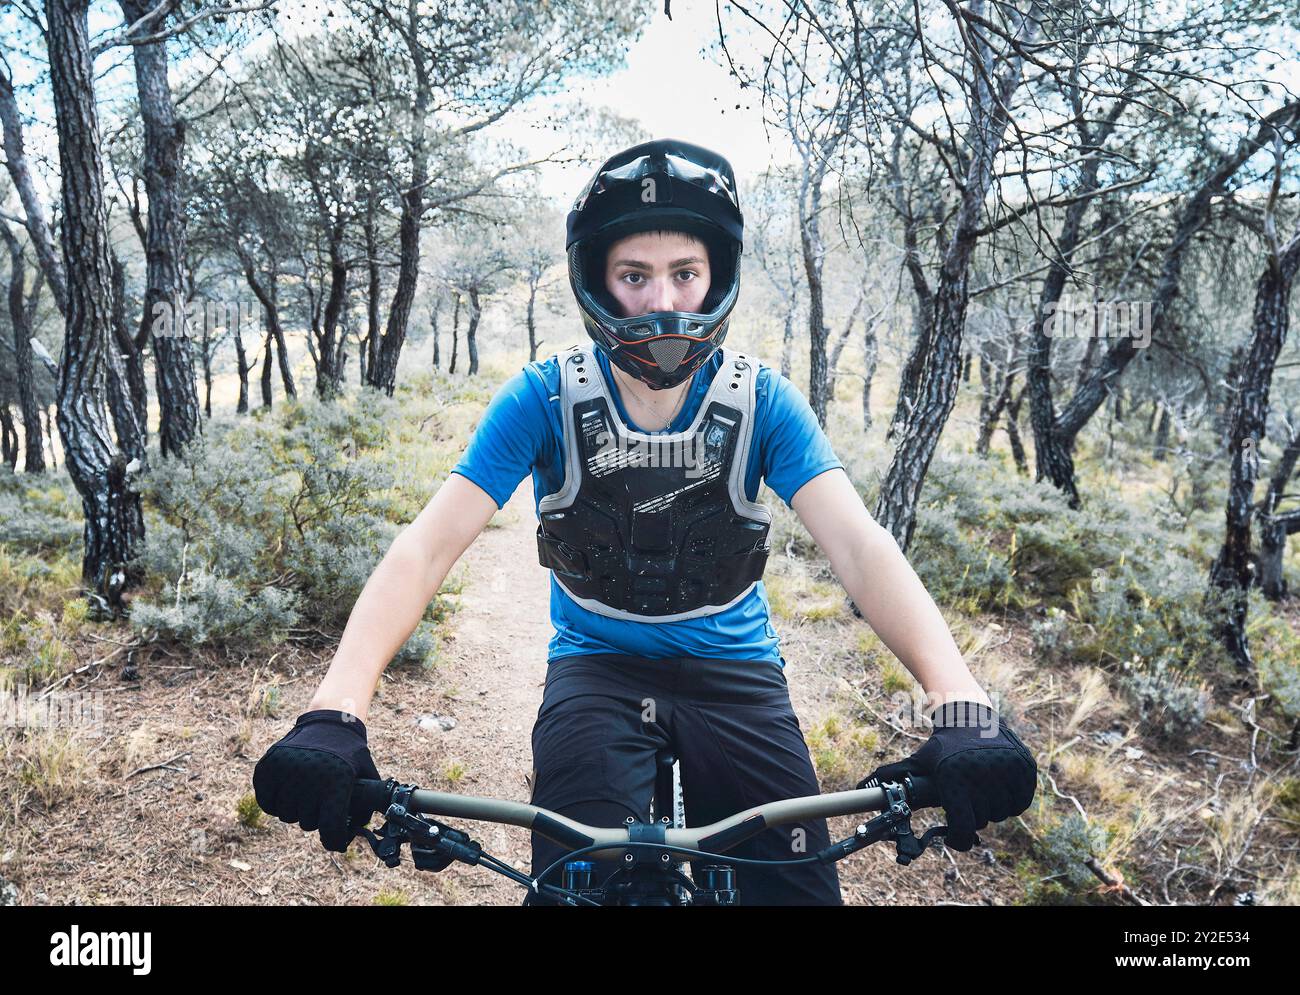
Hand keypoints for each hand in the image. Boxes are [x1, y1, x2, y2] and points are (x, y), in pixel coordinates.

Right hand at [253, 709, 380, 852]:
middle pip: (308, 823)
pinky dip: (275, 803)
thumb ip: (366, 805)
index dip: (334, 840)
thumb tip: (358, 835)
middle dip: (316, 818)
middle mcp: (310, 777)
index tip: (335, 841)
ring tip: (306, 794)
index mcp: (336, 781)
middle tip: (321, 802)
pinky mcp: (268, 767)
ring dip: (296, 811)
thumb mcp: (366, 774)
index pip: (330, 828)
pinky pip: (266, 803)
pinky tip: (287, 793)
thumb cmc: (350, 754)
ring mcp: (286, 771)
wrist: (329, 722)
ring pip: (286, 815)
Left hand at [858, 700, 1036, 850]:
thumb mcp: (918, 762)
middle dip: (973, 817)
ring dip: (992, 809)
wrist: (969, 716)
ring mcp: (1008, 770)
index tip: (955, 835)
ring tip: (981, 793)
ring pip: (1002, 813)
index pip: (963, 828)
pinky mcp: (1025, 768)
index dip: (958, 838)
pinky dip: (1012, 802)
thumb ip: (893, 777)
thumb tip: (863, 788)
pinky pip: (1022, 802)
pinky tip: (999, 790)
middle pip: (982, 821)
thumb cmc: (941, 746)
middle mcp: (983, 774)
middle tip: (966, 802)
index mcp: (954, 778)